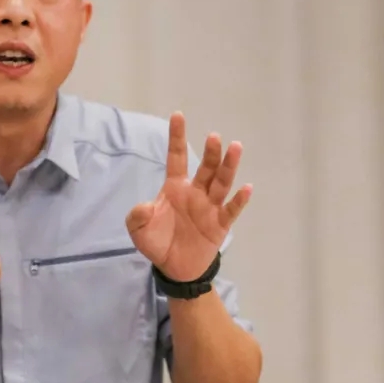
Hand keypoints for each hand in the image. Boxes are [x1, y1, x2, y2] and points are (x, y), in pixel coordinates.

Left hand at [126, 113, 251, 280]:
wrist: (174, 268)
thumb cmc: (157, 241)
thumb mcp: (139, 229)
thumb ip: (138, 216)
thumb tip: (146, 205)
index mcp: (174, 187)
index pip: (177, 157)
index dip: (177, 137)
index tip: (177, 115)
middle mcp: (195, 192)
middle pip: (205, 168)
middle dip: (210, 152)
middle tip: (214, 136)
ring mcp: (210, 207)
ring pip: (221, 183)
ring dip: (228, 166)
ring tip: (235, 147)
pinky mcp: (220, 224)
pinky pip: (231, 210)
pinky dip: (239, 200)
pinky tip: (246, 188)